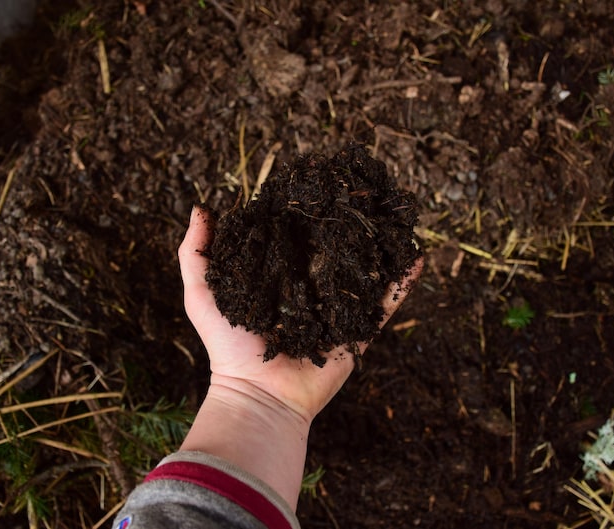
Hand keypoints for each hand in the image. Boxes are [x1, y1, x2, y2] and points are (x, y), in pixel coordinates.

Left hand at [178, 205, 422, 424]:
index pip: (295, 238)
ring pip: (363, 272)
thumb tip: (200, 205)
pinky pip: (384, 305)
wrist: (258, 395)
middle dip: (348, 224)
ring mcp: (336, 310)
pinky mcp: (357, 332)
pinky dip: (402, 284)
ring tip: (395, 216)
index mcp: (278, 278)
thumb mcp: (202, 293)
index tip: (316, 183)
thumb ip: (196, 252)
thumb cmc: (227, 345)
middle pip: (334, 250)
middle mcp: (310, 290)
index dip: (305, 213)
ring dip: (381, 246)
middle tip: (362, 192)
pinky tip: (417, 256)